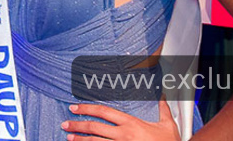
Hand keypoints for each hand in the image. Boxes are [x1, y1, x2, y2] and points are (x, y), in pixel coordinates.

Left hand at [61, 99, 177, 139]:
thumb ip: (162, 109)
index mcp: (132, 124)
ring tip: (69, 137)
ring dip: (79, 140)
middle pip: (94, 128)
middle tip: (65, 124)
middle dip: (77, 125)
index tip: (75, 108)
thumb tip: (162, 96)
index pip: (104, 112)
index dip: (87, 108)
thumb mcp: (167, 125)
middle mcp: (123, 136)